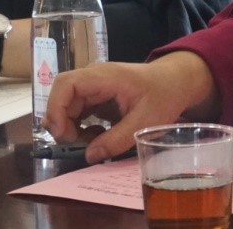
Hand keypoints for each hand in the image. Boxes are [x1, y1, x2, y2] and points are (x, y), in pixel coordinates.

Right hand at [43, 51, 220, 163]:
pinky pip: (78, 112)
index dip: (55, 107)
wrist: (176, 83)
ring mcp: (94, 87)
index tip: (61, 133)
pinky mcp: (97, 98)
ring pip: (68, 106)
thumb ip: (117, 140)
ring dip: (71, 127)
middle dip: (61, 121)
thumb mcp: (145, 122)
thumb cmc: (164, 97)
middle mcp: (94, 78)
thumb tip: (89, 156)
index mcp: (104, 77)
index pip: (66, 84)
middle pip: (62, 96)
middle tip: (73, 143)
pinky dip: (81, 127)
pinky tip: (97, 137)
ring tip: (89, 142)